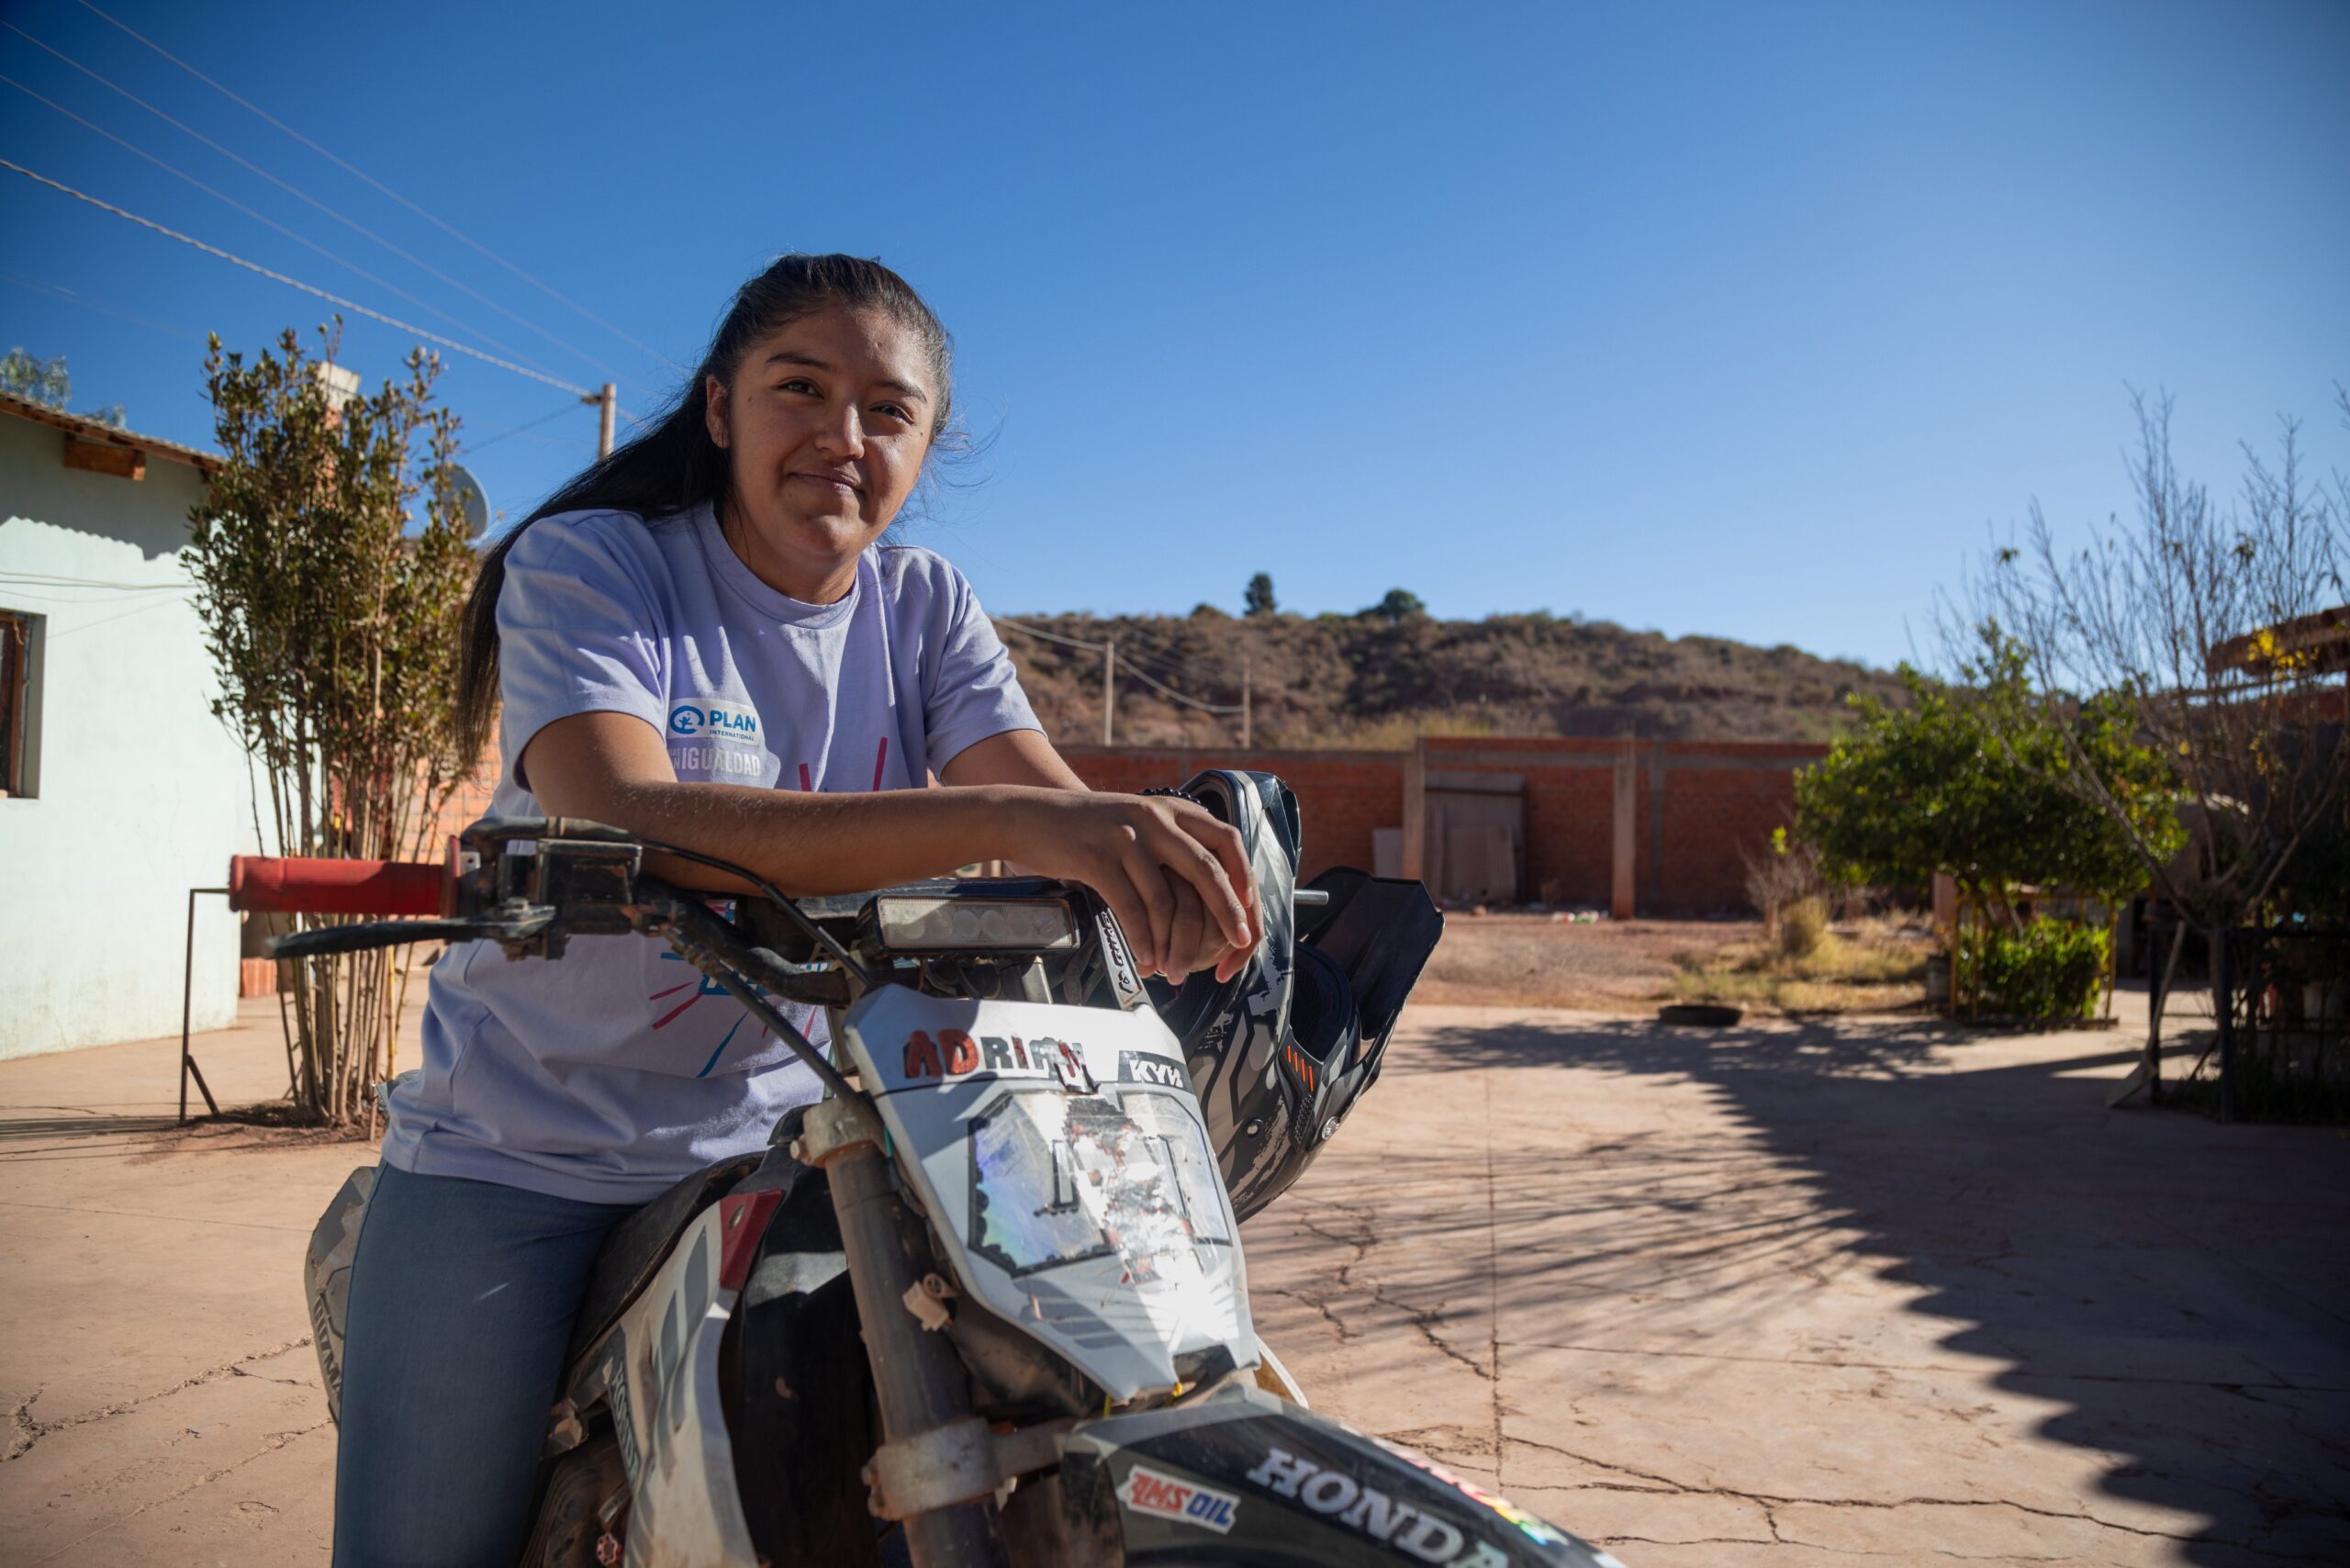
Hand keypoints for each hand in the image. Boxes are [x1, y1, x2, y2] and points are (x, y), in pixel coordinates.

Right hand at [1003, 791, 1258, 982]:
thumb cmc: (1091, 831)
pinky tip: (1146, 961)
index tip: (1250, 917)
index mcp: (1174, 810)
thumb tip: (1214, 897)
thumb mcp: (1140, 825)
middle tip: (1238, 946)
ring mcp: (1127, 837)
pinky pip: (1130, 907)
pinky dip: (1142, 940)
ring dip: (1175, 942)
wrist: (1030, 816)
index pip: (1227, 844)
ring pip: (1166, 898)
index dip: (1244, 883)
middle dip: (1228, 913)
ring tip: (1176, 971)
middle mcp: (1156, 818)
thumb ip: (1174, 848)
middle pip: (1207, 870)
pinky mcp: (1098, 857)